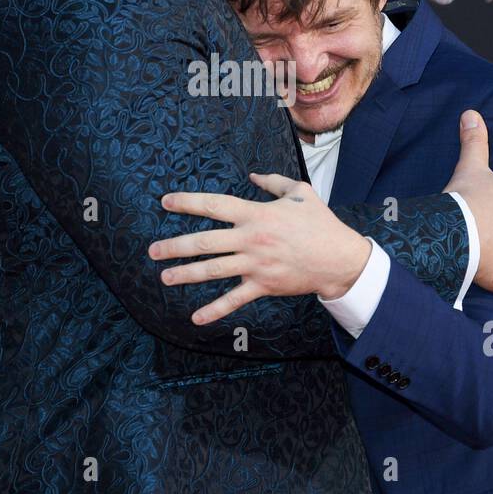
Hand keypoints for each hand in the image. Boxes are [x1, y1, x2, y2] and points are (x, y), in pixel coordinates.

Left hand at [149, 173, 371, 325]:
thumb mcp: (300, 192)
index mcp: (256, 214)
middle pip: (205, 242)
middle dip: (175, 246)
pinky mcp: (263, 285)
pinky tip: (195, 317)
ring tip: (164, 277)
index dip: (188, 202)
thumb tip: (253, 176)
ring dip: (186, 274)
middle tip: (153, 250)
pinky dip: (215, 310)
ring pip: (213, 270)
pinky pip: (234, 299)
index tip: (166, 202)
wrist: (339, 258)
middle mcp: (251, 239)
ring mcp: (255, 264)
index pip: (214, 206)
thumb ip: (273, 182)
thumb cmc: (320, 223)